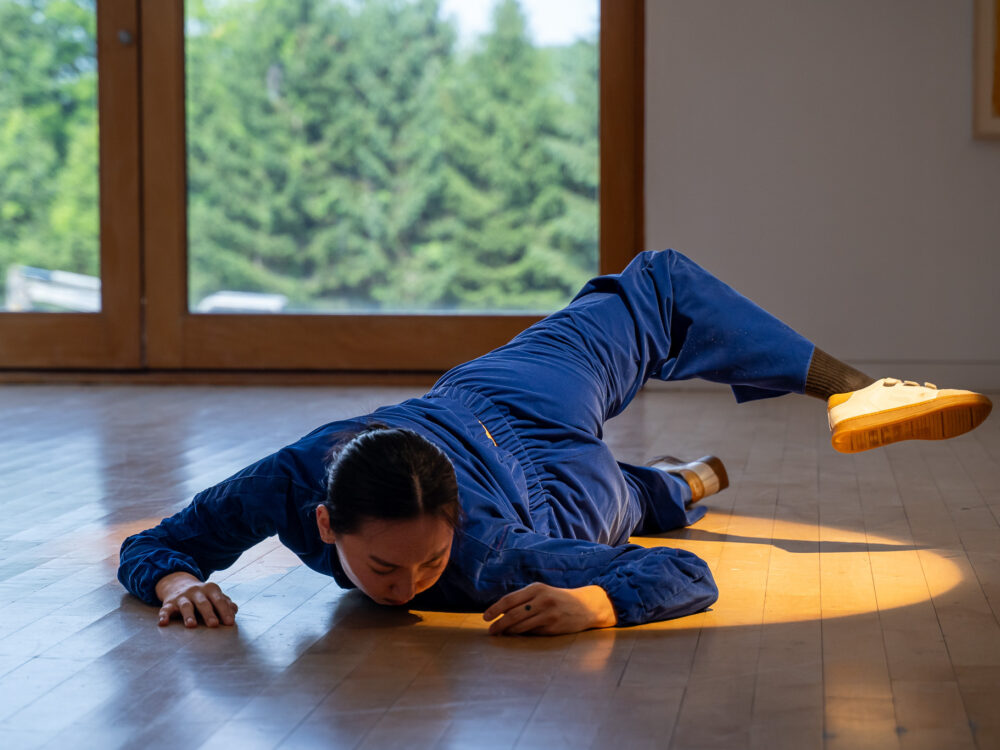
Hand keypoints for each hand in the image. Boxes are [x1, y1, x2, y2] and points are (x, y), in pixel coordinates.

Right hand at [154, 571, 237, 627]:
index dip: (225, 611)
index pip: (219, 600)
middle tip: (214, 624)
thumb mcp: (214, 596)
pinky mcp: (169, 603)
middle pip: (203, 603)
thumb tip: (234, 610)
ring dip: (188, 615)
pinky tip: (163, 623)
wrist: (178, 583)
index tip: (229, 623)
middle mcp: (196, 591)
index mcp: (210, 589)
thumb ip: (225, 603)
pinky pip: (165, 609)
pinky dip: (164, 616)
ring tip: (192, 625)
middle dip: (209, 613)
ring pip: (186, 606)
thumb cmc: (203, 595)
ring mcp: (182, 597)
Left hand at [483, 583, 616, 635]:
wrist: (586, 606)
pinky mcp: (553, 627)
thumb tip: (501, 612)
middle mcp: (542, 600)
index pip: (509, 600)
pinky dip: (522, 634)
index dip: (495, 609)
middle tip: (491, 631)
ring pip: (521, 626)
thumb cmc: (558, 599)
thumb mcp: (542, 592)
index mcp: (536, 589)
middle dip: (499, 624)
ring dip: (508, 631)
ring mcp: (548, 615)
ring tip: (501, 634)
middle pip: (513, 615)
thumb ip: (524, 599)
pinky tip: (517, 635)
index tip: (485, 617)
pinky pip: (532, 633)